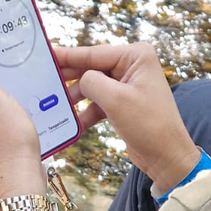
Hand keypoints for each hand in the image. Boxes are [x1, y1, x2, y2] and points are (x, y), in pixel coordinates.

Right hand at [54, 43, 199, 192]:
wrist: (167, 157)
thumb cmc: (148, 125)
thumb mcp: (115, 100)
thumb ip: (91, 82)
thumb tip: (79, 79)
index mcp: (136, 56)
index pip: (95, 53)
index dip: (68, 55)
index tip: (46, 53)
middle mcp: (133, 65)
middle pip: (92, 68)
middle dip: (71, 77)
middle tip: (43, 80)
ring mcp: (129, 84)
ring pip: (93, 85)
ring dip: (77, 97)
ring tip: (56, 105)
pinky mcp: (124, 102)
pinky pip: (99, 101)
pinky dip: (87, 112)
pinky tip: (73, 123)